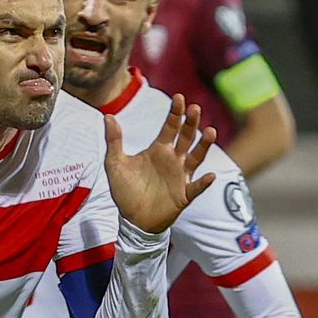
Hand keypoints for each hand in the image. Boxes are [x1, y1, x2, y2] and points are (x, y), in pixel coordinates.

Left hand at [105, 93, 218, 233]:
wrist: (132, 219)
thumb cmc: (125, 191)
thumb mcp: (115, 164)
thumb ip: (114, 141)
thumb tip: (107, 116)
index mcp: (158, 150)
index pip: (170, 127)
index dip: (175, 113)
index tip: (179, 98)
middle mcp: (173, 160)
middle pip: (186, 137)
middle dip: (191, 123)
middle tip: (195, 108)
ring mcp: (180, 177)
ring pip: (196, 158)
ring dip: (203, 145)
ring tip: (210, 132)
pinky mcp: (184, 195)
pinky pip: (196, 187)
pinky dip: (203, 183)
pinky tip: (210, 175)